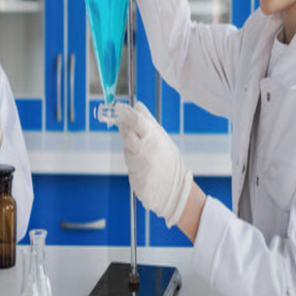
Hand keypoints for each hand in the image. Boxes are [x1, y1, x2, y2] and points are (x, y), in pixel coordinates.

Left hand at [115, 101, 192, 227]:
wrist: (177, 191)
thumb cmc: (170, 162)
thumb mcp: (163, 138)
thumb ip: (148, 122)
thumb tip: (137, 105)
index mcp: (155, 139)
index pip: (136, 120)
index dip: (125, 112)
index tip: (119, 108)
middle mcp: (146, 151)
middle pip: (126, 133)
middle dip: (124, 128)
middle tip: (125, 125)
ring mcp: (139, 166)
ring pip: (127, 151)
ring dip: (132, 151)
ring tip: (147, 156)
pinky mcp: (135, 179)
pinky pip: (129, 167)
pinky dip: (135, 166)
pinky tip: (146, 169)